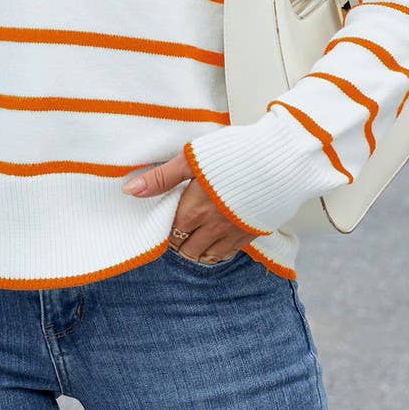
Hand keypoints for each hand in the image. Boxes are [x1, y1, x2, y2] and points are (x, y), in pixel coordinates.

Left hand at [121, 149, 254, 261]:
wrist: (278, 160)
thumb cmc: (233, 153)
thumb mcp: (191, 159)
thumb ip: (161, 177)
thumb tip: (130, 190)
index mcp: (194, 210)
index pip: (171, 233)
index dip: (167, 228)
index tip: (168, 220)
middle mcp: (212, 227)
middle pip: (188, 250)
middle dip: (181, 243)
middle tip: (180, 230)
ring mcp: (233, 233)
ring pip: (208, 256)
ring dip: (198, 250)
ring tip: (195, 237)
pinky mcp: (252, 233)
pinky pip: (229, 253)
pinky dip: (219, 251)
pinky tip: (217, 240)